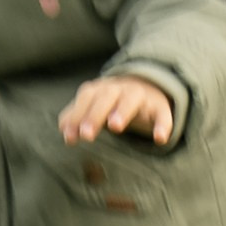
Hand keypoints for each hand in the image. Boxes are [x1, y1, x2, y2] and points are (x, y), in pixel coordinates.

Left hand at [58, 74, 176, 147]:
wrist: (147, 87)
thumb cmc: (113, 102)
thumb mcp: (95, 105)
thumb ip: (77, 115)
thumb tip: (63, 128)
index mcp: (101, 89)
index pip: (87, 98)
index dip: (77, 115)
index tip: (69, 136)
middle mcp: (120, 89)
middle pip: (106, 97)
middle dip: (95, 114)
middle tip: (87, 135)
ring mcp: (141, 96)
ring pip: (131, 100)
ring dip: (122, 111)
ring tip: (115, 127)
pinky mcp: (159, 107)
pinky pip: (163, 115)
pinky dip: (162, 125)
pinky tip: (160, 139)